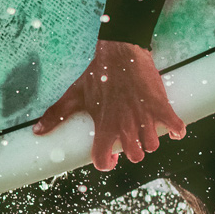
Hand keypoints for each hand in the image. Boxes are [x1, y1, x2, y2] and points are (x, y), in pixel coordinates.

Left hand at [31, 39, 185, 170]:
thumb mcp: (75, 94)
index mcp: (103, 127)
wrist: (120, 50)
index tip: (111, 156)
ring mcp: (144, 118)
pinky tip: (172, 126)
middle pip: (134, 156)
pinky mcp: (161, 106)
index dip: (107, 162)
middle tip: (129, 136)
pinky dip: (177, 130)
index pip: (103, 161)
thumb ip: (57, 114)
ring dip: (150, 139)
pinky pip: (176, 128)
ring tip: (144, 126)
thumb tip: (37, 131)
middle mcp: (124, 127)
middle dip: (132, 149)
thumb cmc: (96, 73)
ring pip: (152, 145)